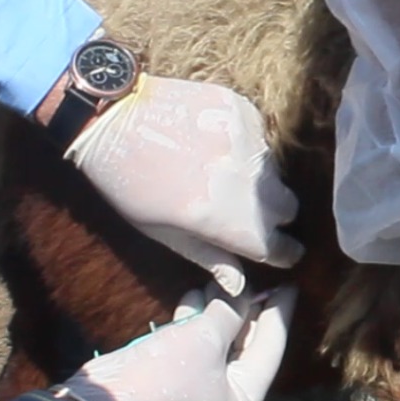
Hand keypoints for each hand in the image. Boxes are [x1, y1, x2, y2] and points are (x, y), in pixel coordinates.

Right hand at [58, 284, 296, 400]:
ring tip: (221, 281)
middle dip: (247, 310)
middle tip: (258, 278)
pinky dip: (195, 322)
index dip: (279, 313)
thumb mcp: (206, 336)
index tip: (290, 285)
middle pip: (247, 346)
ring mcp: (199, 392)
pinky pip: (195, 346)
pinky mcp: (173, 381)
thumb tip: (245, 293)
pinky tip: (194, 294)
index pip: (271, 349)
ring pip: (219, 343)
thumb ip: (232, 312)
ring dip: (218, 311)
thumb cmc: (164, 373)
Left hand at [66, 74, 302, 294]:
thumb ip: (209, 257)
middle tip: (244, 210)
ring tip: (220, 173)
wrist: (111, 117)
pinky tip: (215, 144)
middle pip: (288, 208)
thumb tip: (241, 286)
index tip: (281, 252)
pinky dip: (247, 148)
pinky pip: (262, 140)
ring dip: (258, 180)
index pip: (279, 247)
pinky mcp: (247, 114)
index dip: (283, 253)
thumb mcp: (162, 230)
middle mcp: (246, 182)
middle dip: (274, 215)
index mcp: (224, 220)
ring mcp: (250, 144)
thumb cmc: (128, 184)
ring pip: (276, 174)